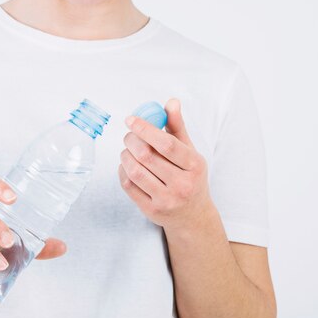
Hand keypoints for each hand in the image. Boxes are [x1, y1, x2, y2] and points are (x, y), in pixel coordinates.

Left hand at [118, 99, 211, 229]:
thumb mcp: (190, 152)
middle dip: (132, 140)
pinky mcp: (152, 211)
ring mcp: (167, 200)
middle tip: (128, 135)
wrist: (193, 216)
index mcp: (194, 166)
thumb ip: (178, 127)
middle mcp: (182, 185)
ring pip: (135, 171)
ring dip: (125, 156)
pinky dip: (123, 171)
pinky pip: (129, 186)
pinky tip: (126, 166)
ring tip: (127, 150)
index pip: (167, 144)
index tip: (131, 120)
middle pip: (147, 156)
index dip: (146, 129)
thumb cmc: (190, 177)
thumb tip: (171, 102)